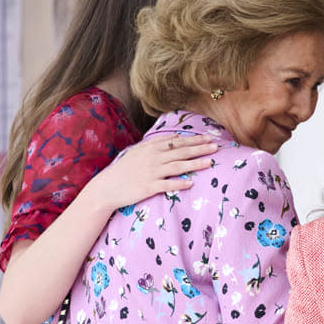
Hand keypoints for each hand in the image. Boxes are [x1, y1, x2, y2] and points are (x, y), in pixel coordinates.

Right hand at [88, 134, 217, 211]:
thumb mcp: (138, 151)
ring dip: (194, 164)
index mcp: (151, 148)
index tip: (209, 137)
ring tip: (210, 162)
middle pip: (181, 152)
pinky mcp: (148, 187)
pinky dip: (179, 184)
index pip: (177, 142)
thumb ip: (156, 143)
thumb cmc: (125, 169)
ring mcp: (151, 172)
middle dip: (200, 148)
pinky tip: (191, 183)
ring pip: (177, 167)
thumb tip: (175, 137)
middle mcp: (153, 158)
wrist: (107, 187)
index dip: (194, 139)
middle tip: (216, 146)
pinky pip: (167, 185)